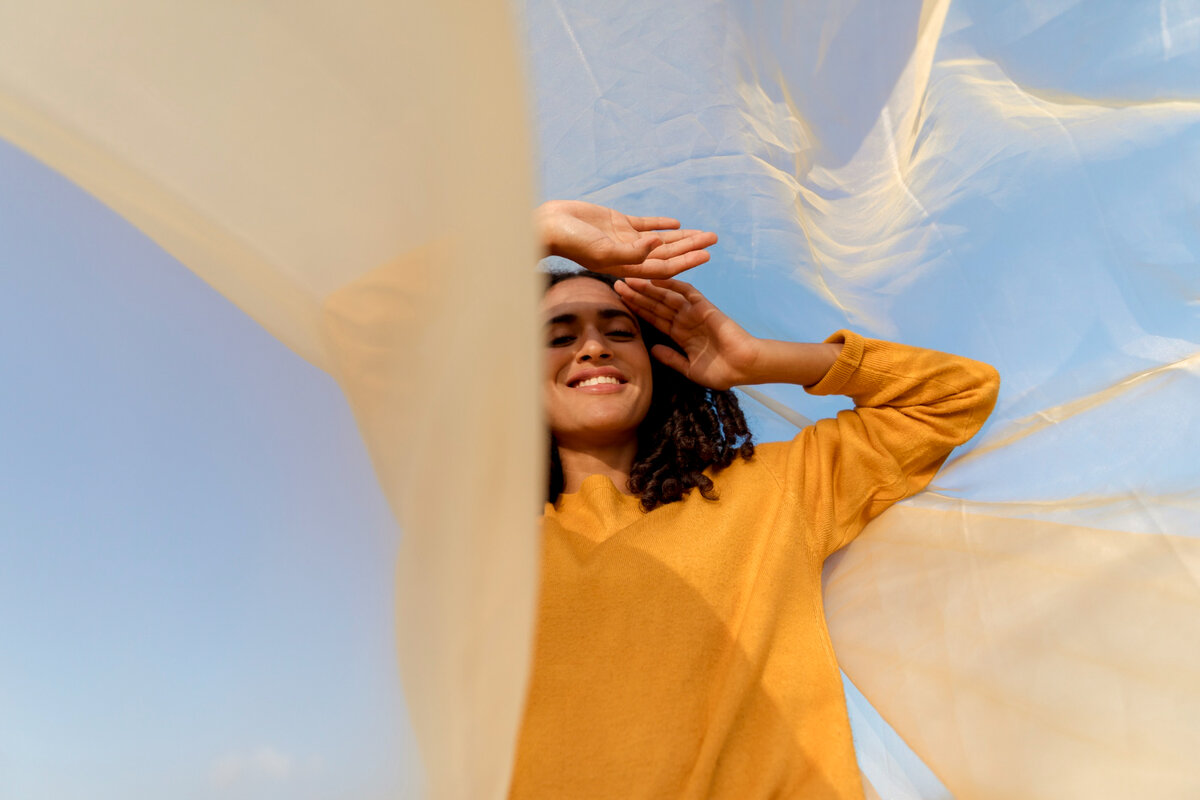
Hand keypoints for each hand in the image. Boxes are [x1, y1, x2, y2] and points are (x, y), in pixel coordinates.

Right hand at [535, 200, 716, 277]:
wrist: (550, 225)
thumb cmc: (573, 242)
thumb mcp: (603, 249)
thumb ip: (631, 250)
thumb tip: (658, 244)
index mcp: (627, 266)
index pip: (663, 267)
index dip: (686, 261)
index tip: (706, 255)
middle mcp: (629, 255)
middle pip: (667, 253)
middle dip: (691, 247)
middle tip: (714, 239)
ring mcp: (624, 239)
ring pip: (660, 240)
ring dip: (681, 237)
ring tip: (703, 232)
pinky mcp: (617, 223)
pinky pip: (644, 225)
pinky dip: (660, 224)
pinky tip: (677, 223)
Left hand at [614, 277, 761, 389]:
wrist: (743, 367)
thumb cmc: (721, 372)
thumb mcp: (689, 369)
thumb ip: (671, 358)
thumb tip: (652, 350)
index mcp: (680, 335)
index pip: (654, 319)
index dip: (637, 310)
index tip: (619, 302)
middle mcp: (685, 321)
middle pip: (656, 305)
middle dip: (637, 295)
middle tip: (616, 283)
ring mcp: (694, 313)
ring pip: (666, 296)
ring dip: (648, 287)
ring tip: (630, 279)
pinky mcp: (704, 307)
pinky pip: (687, 292)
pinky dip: (672, 284)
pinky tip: (656, 277)